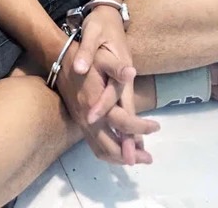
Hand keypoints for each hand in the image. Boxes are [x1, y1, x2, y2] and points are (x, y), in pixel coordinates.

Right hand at [56, 38, 158, 165]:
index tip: (156, 126)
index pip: (123, 123)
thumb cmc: (87, 58)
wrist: (61, 59)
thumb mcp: (104, 58)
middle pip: (111, 146)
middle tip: (149, 157)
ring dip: (120, 158)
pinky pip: (94, 146)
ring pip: (101, 150)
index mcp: (96, 104)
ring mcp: (82, 123)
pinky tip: (120, 150)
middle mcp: (88, 119)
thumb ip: (117, 69)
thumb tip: (132, 73)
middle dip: (132, 155)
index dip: (141, 127)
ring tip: (137, 158)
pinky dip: (109, 153)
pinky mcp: (79, 123)